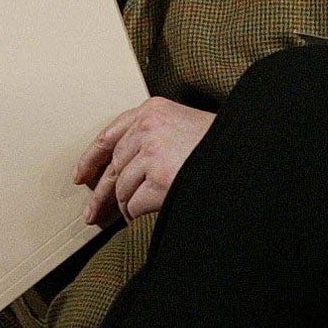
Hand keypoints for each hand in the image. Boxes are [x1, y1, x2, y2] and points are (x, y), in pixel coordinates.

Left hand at [74, 98, 215, 226]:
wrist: (247, 152)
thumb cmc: (217, 144)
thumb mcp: (183, 124)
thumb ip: (153, 134)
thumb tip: (121, 169)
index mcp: (152, 110)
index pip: (109, 134)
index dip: (90, 158)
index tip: (80, 177)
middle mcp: (148, 127)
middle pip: (113, 166)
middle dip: (101, 193)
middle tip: (92, 214)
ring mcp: (153, 152)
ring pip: (121, 188)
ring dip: (125, 206)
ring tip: (132, 215)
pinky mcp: (160, 179)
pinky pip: (134, 204)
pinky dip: (136, 214)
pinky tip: (143, 217)